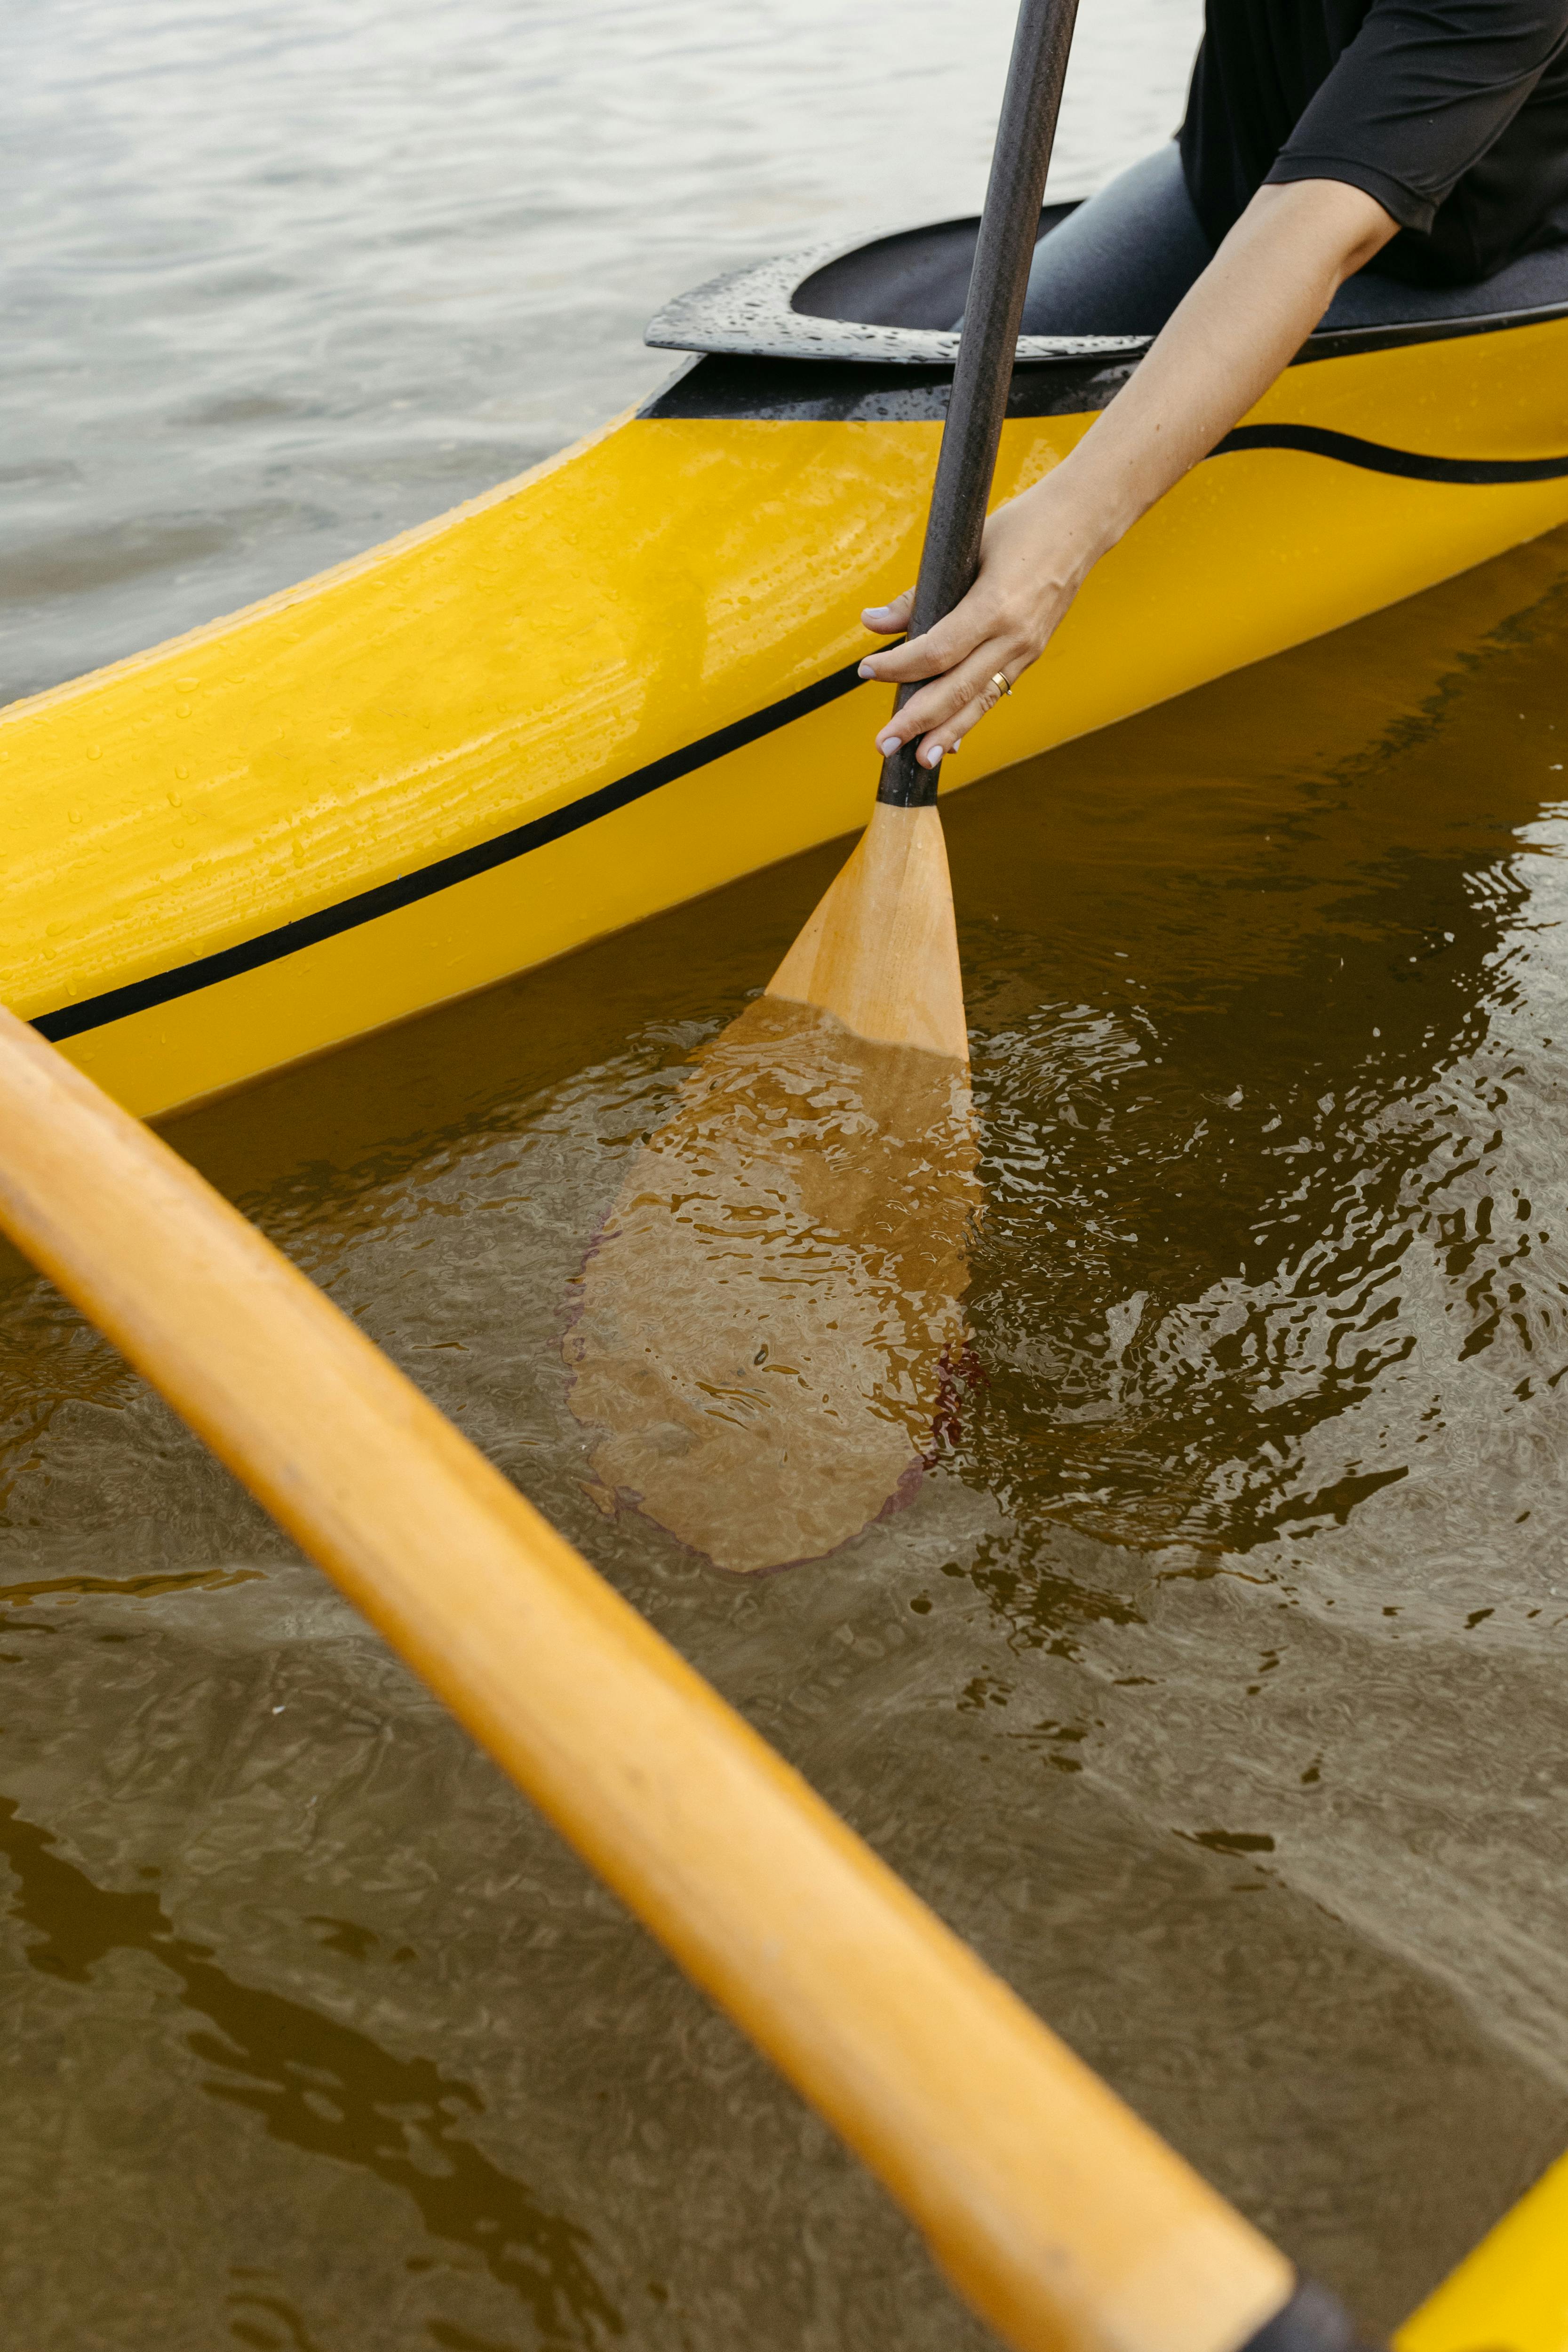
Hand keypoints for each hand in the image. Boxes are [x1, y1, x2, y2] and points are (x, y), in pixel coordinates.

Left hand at [856, 476, 1100, 772]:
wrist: (1082, 525)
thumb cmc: (1021, 526)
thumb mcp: (966, 549)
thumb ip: (919, 594)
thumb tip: (873, 623)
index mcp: (997, 605)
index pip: (937, 651)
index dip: (899, 666)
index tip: (867, 672)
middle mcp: (1015, 635)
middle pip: (957, 688)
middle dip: (918, 719)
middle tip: (885, 743)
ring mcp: (1027, 649)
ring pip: (980, 701)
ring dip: (947, 732)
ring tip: (919, 759)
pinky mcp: (1032, 653)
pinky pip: (995, 692)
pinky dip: (971, 716)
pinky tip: (950, 739)